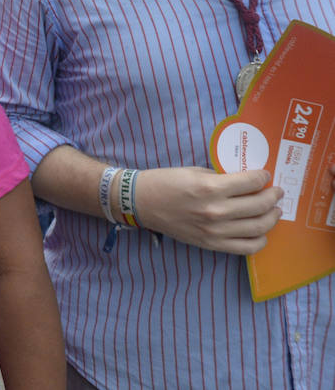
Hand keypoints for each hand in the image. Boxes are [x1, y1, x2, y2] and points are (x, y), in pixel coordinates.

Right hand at [135, 166, 281, 254]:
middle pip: (259, 205)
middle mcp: (215, 211)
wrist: (143, 203)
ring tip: (274, 210)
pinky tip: (260, 231)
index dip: (262, 177)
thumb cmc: (167, 182)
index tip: (265, 175)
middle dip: (273, 196)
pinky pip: (247, 247)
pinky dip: (260, 240)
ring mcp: (215, 231)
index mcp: (210, 188)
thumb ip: (222, 178)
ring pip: (258, 227)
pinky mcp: (212, 244)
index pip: (250, 182)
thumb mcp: (196, 171)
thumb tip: (247, 182)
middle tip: (276, 192)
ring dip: (272, 217)